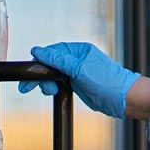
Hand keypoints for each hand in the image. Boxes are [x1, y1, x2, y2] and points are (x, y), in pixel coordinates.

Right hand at [19, 42, 140, 118]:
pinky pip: (59, 83)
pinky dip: (53, 87)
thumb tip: (37, 51)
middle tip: (26, 87)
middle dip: (39, 75)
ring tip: (49, 91)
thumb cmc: (106, 81)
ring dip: (46, 83)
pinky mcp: (78, 84)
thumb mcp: (79, 69)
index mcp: (80, 50)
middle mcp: (78, 59)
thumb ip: (58, 60)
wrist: (124, 99)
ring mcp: (77, 72)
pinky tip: (52, 92)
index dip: (40, 60)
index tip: (30, 70)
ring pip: (53, 75)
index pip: (53, 51)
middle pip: (51, 64)